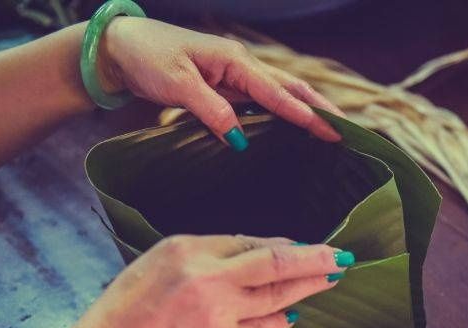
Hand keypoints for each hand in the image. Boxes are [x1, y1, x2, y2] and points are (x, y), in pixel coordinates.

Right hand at [68, 235, 352, 327]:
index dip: (285, 246)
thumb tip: (253, 254)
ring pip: (276, 298)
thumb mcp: (156, 264)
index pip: (250, 243)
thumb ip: (205, 256)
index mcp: (188, 251)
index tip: (306, 247)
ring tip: (331, 279)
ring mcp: (220, 317)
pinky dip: (279, 320)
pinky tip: (292, 314)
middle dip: (315, 260)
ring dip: (308, 288)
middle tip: (342, 256)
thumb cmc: (124, 312)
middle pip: (276, 265)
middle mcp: (208, 280)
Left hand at [96, 17, 342, 143]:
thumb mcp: (177, 85)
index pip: (277, 93)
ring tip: (332, 131)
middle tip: (346, 133)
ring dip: (307, 110)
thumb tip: (240, 139)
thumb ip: (211, 110)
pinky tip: (295, 127)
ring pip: (281, 94)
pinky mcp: (227, 86)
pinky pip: (264, 101)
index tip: (330, 132)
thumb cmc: (147, 59)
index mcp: (234, 60)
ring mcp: (236, 74)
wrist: (121, 47)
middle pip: (291, 89)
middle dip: (320, 110)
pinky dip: (285, 112)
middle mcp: (242, 65)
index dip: (304, 114)